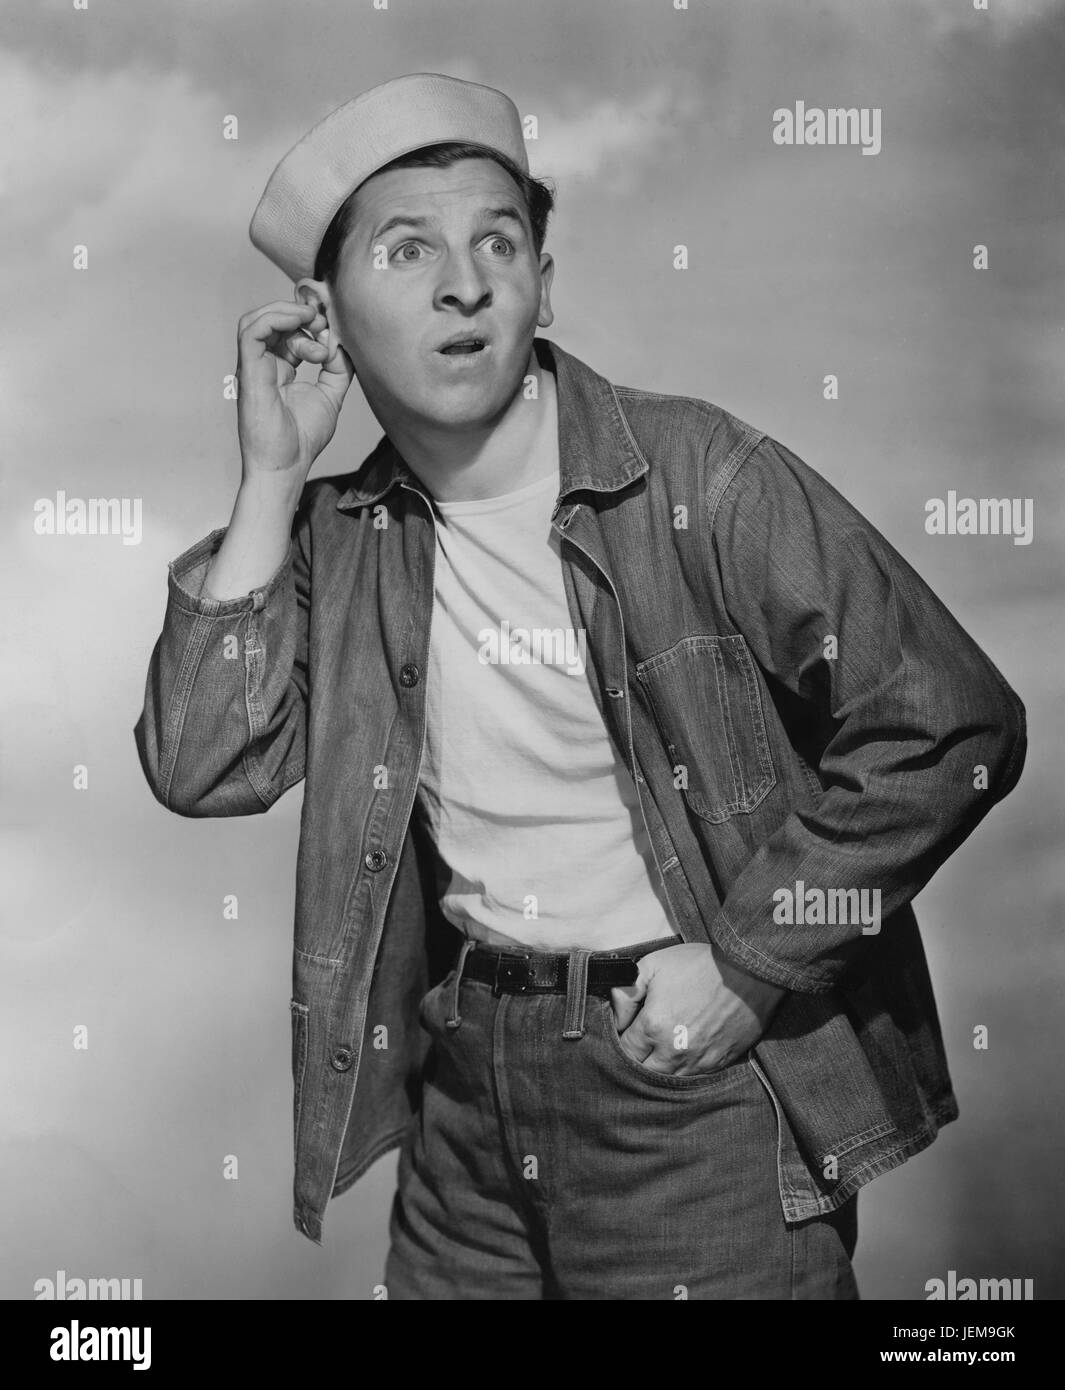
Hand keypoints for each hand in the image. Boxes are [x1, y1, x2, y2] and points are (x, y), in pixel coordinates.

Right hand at [235, 298, 354, 484]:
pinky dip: (276, 318)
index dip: (311, 323)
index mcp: (279, 369)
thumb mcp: (330, 396)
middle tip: (325, 324)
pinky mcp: (248, 371)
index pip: (289, 331)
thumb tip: (341, 343)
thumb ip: (337, 369)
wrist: (286, 466)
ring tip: (313, 320)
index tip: (333, 331)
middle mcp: (263, 365)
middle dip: (302, 315)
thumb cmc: (302, 439)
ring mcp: (253, 367)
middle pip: (274, 321)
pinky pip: (252, 330)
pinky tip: (301, 323)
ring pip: (257, 319)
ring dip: (288, 312)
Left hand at [609, 942, 786, 1076]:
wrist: (749, 971)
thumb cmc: (699, 965)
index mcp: (653, 1027)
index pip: (625, 1051)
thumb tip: (616, 1015)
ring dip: (661, 1069)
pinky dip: (685, 1070)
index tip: (627, 1032)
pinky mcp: (719, 1063)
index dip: (623, 1042)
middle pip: (643, 1072)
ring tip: (662, 1050)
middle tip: (642, 1044)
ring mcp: (698, 1061)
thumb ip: (626, 992)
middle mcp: (673, 1051)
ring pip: (668, 1080)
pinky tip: (685, 1054)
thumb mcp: (653, 965)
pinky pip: (694, 1078)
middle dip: (638, 1060)